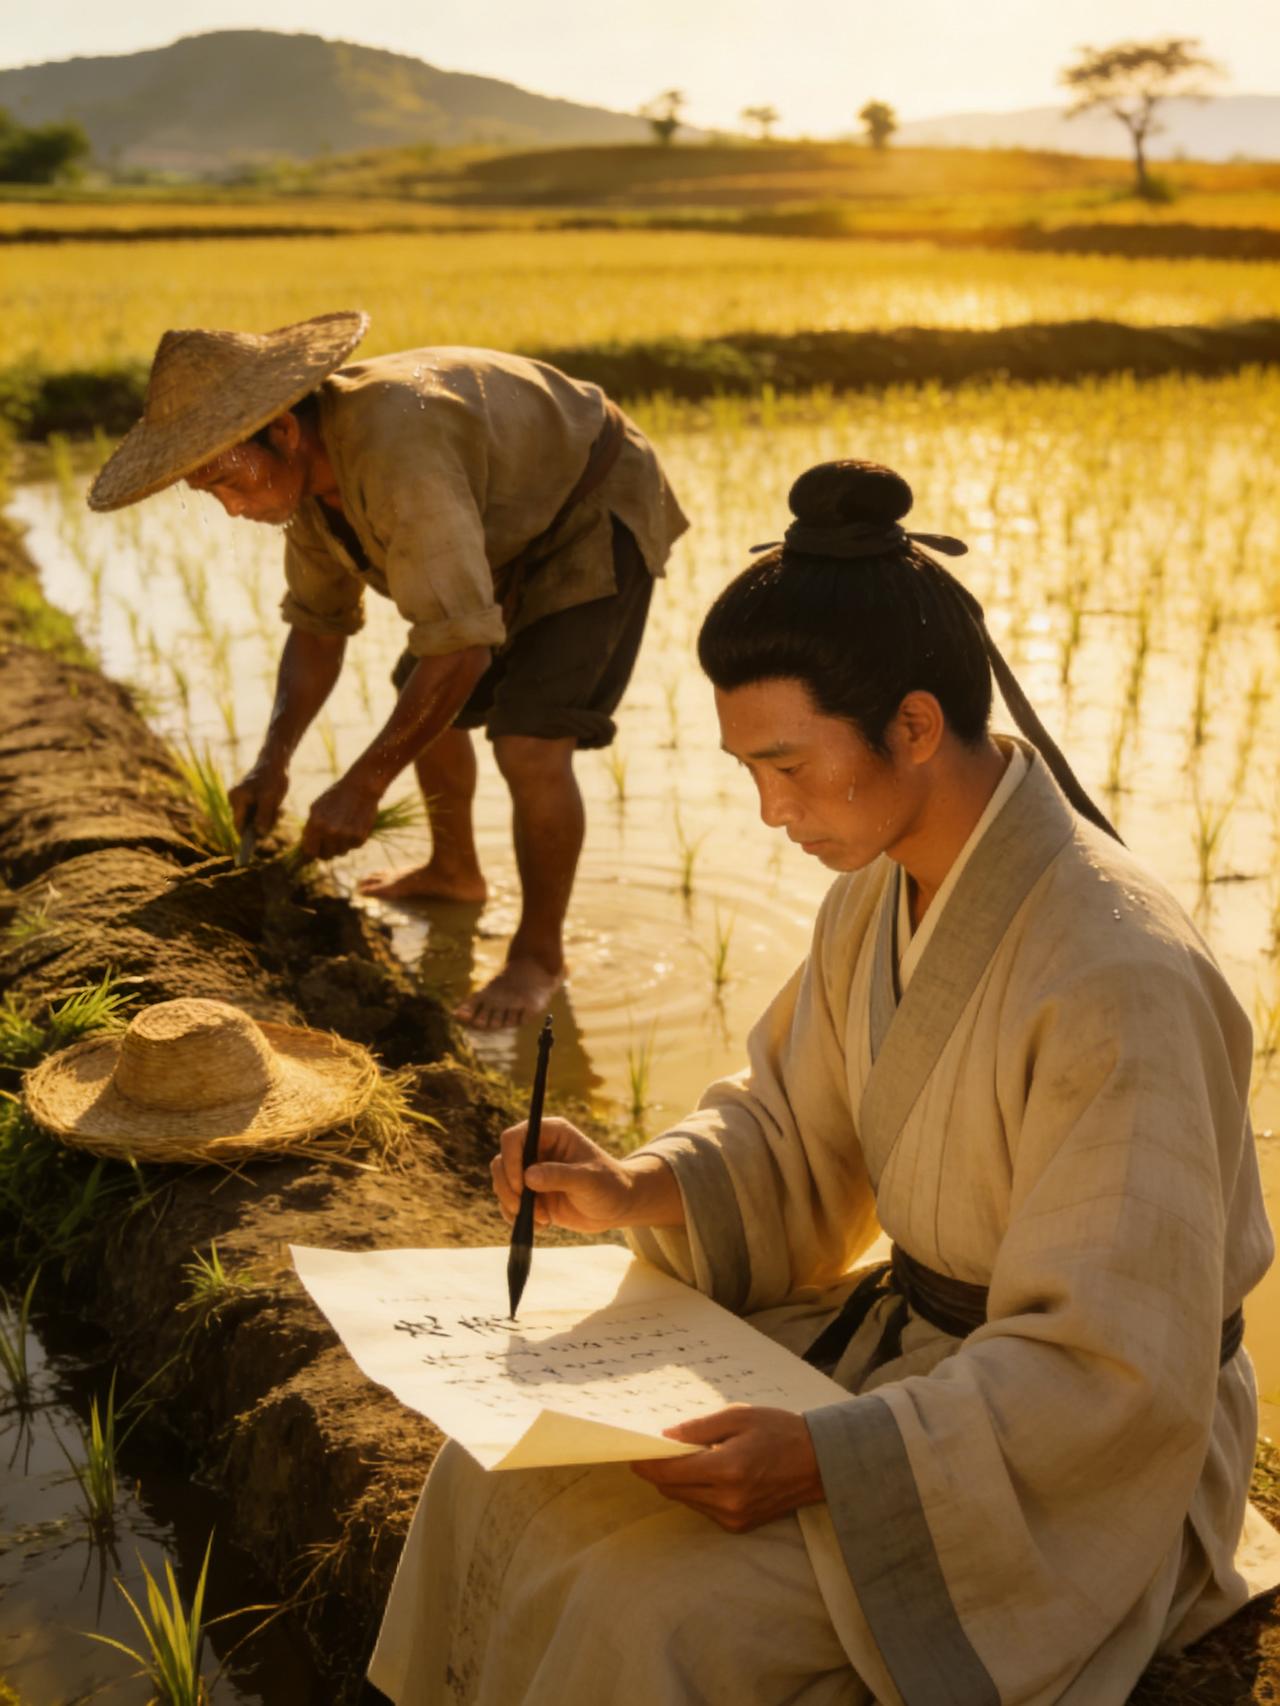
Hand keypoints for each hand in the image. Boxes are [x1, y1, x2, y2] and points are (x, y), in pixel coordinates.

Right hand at [229, 755, 288, 835]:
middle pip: (247, 822)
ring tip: (279, 809)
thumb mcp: (270, 799)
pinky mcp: (250, 798)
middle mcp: (235, 799)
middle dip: (263, 823)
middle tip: (277, 815)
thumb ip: (263, 817)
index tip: (257, 843)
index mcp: (236, 799)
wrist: (275, 761)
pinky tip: (278, 806)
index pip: (238, 824)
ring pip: (255, 818)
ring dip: (269, 818)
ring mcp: (242, 799)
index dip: (247, 836)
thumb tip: (259, 833)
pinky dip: (269, 812)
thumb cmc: (272, 778)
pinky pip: (258, 812)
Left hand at [300, 773, 381, 859]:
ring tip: (343, 830)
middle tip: (330, 840)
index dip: (312, 851)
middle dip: (326, 850)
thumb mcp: (316, 808)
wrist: (361, 787)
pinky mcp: (360, 837)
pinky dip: (352, 840)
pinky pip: (353, 847)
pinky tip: (353, 826)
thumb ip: (310, 828)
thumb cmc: (335, 795)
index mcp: (316, 824)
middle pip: (325, 856)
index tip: (316, 848)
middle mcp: (330, 832)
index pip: (310, 852)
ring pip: (340, 853)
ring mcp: (346, 836)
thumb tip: (306, 847)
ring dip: (340, 845)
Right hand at [491, 1117, 637, 1232]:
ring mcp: (532, 1172)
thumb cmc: (609, 1185)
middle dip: (507, 1187)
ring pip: (502, 1184)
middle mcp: (537, 1149)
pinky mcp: (531, 1194)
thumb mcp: (588, 1179)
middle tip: (523, 1208)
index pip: (514, 1138)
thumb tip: (528, 1176)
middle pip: (501, 1161)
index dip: (510, 1159)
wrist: (617, 1207)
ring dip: (513, 1205)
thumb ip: (560, 1176)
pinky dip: (518, 1217)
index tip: (519, 1185)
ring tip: (542, 1218)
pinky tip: (543, 1224)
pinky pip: (509, 1204)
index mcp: (551, 1133)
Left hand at [631, 1406, 824, 1531]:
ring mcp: (734, 1517)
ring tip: (695, 1457)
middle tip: (662, 1449)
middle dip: (662, 1470)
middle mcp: (728, 1500)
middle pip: (673, 1489)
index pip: (670, 1473)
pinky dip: (699, 1491)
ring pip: (686, 1500)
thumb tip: (665, 1437)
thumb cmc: (780, 1431)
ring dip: (680, 1481)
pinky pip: (704, 1508)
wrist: (819, 1462)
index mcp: (727, 1469)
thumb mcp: (739, 1416)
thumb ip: (699, 1428)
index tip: (633, 1453)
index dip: (647, 1464)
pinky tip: (713, 1472)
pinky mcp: (740, 1526)